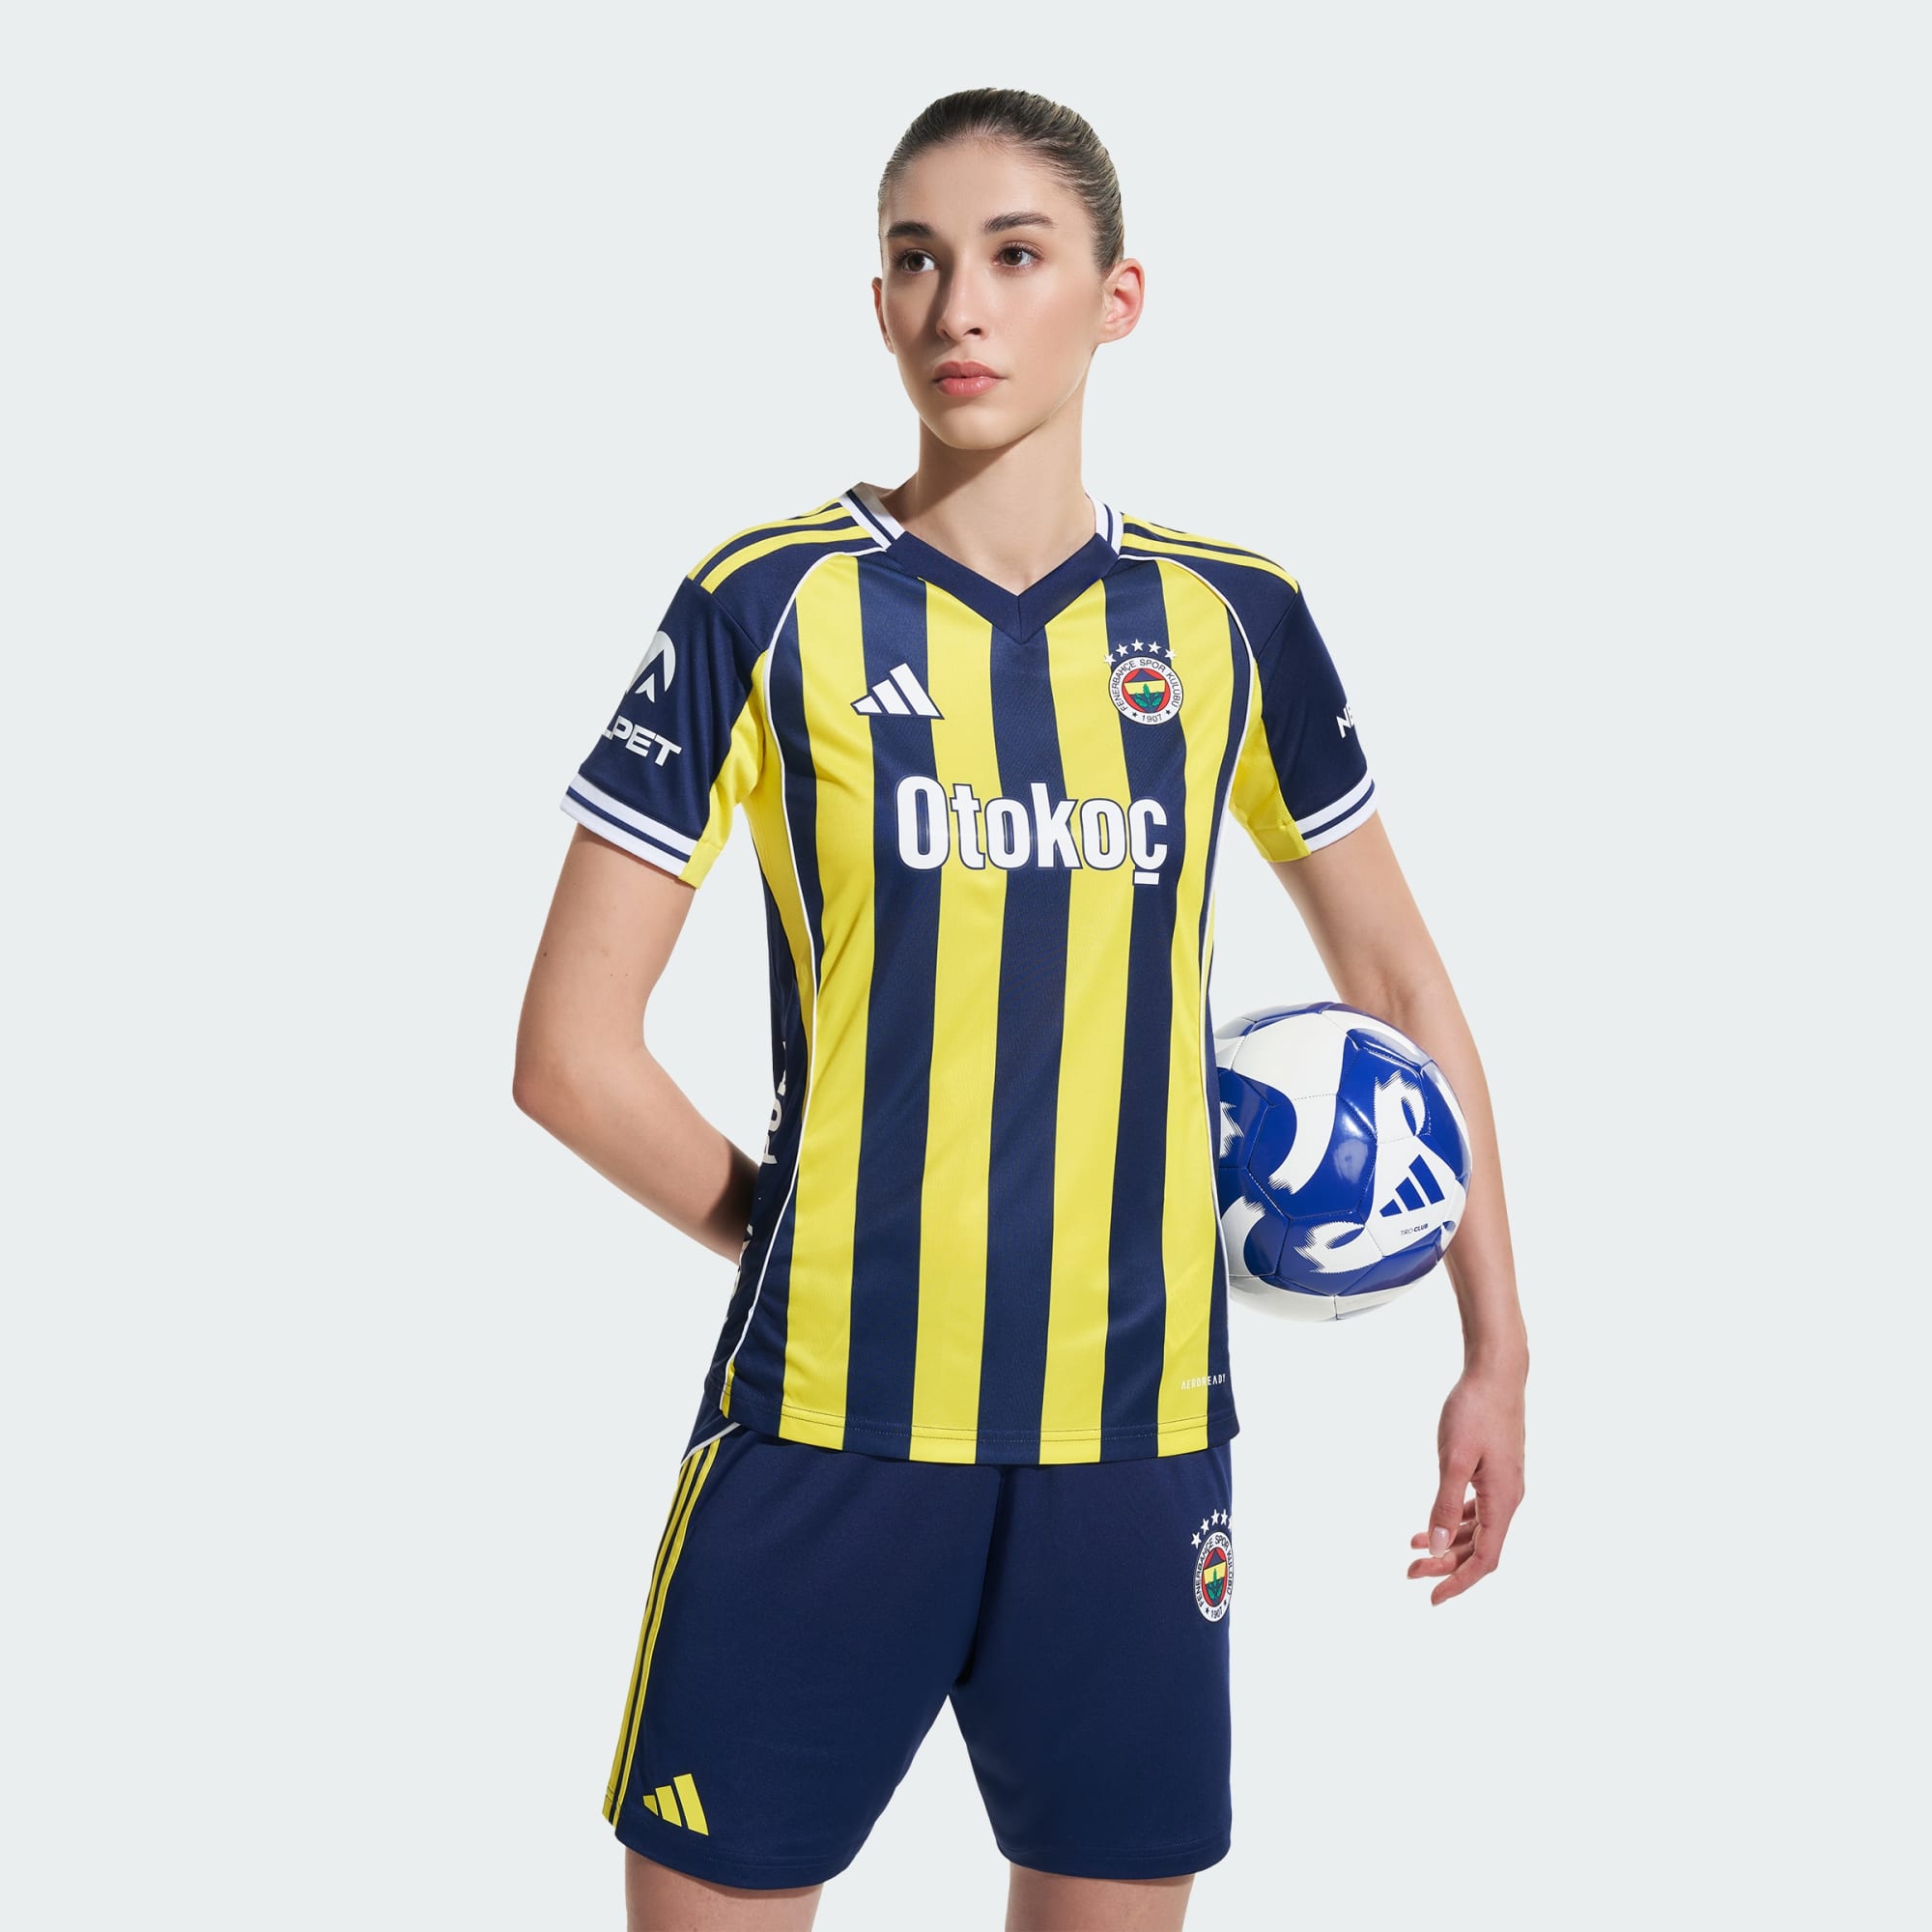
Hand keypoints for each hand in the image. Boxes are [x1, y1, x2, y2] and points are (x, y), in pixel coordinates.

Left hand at [1408, 1363, 1525, 1604]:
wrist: (1496, 1372)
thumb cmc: (1475, 1410)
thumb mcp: (1453, 1459)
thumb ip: (1444, 1504)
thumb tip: (1435, 1546)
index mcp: (1503, 1500)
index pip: (1485, 1559)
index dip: (1460, 1581)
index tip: (1433, 1597)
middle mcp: (1508, 1497)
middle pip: (1479, 1547)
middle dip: (1446, 1564)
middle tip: (1410, 1573)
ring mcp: (1503, 1484)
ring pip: (1477, 1529)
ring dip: (1448, 1543)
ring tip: (1413, 1551)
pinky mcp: (1495, 1470)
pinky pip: (1477, 1508)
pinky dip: (1454, 1520)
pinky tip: (1432, 1522)